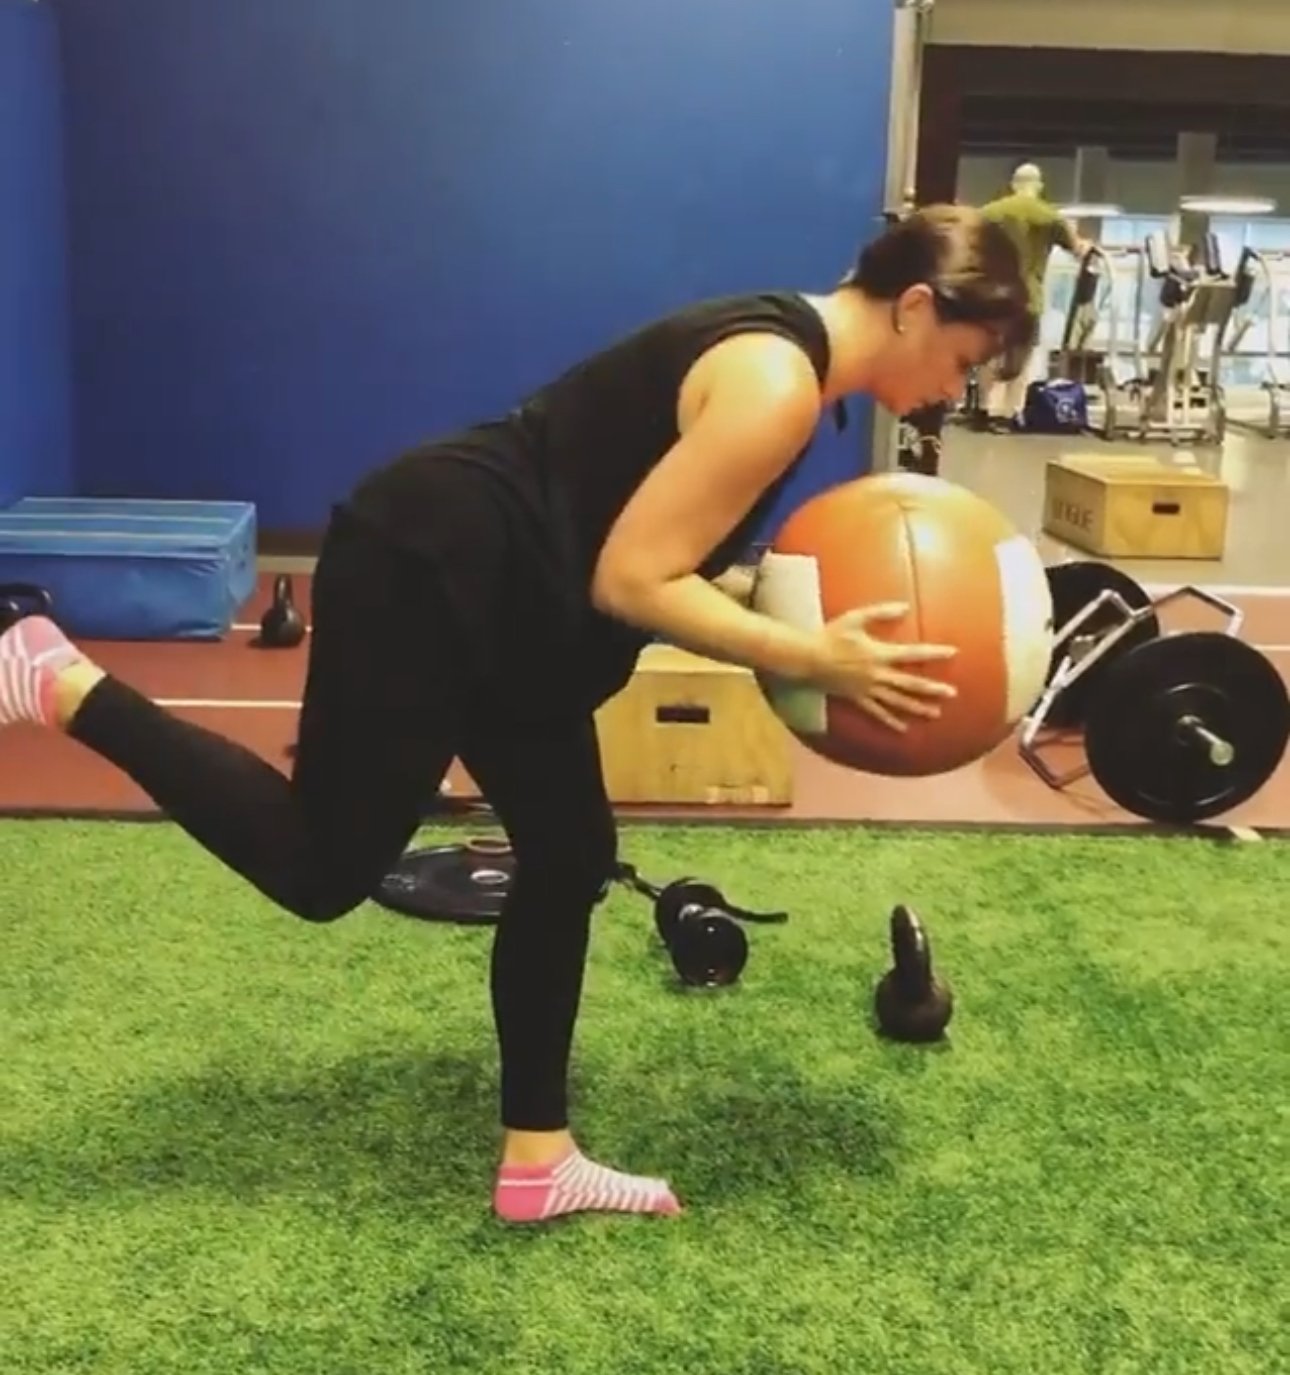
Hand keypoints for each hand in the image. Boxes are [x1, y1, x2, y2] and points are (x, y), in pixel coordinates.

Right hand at [810, 603, 957, 731]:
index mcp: (879, 654)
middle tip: (952, 693)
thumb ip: (881, 611)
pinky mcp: (857, 699)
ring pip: (897, 701)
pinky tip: (903, 728)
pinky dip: (891, 721)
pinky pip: (877, 713)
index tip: (953, 652)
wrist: (808, 658)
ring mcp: (867, 689)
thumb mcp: (855, 617)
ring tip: (936, 713)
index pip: (913, 653)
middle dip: (932, 689)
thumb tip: (905, 606)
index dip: (933, 653)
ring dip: (917, 707)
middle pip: (910, 683)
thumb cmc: (830, 635)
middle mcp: (877, 674)